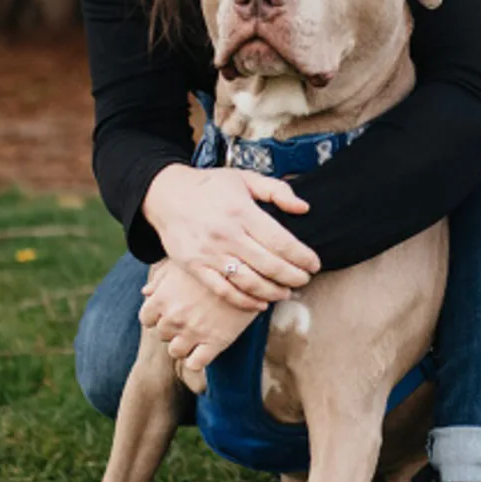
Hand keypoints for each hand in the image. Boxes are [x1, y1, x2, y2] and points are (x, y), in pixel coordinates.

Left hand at [140, 260, 254, 373]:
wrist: (249, 269)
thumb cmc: (213, 262)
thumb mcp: (183, 264)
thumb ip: (160, 279)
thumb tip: (146, 292)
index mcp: (162, 298)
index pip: (146, 319)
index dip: (157, 317)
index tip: (169, 312)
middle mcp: (174, 317)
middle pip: (162, 334)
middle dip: (172, 329)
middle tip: (189, 319)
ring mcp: (194, 331)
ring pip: (175, 352)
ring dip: (183, 345)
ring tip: (197, 334)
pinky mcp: (216, 342)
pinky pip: (195, 364)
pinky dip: (197, 360)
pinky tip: (206, 348)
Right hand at [142, 163, 319, 309]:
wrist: (166, 195)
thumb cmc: (210, 186)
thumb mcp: (244, 178)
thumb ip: (277, 190)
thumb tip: (304, 208)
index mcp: (242, 212)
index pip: (281, 241)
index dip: (302, 256)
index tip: (314, 264)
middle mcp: (226, 234)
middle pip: (269, 265)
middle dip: (294, 277)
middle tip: (305, 279)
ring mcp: (209, 254)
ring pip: (249, 282)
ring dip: (273, 292)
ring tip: (286, 292)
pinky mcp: (195, 268)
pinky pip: (224, 291)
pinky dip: (245, 302)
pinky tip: (260, 303)